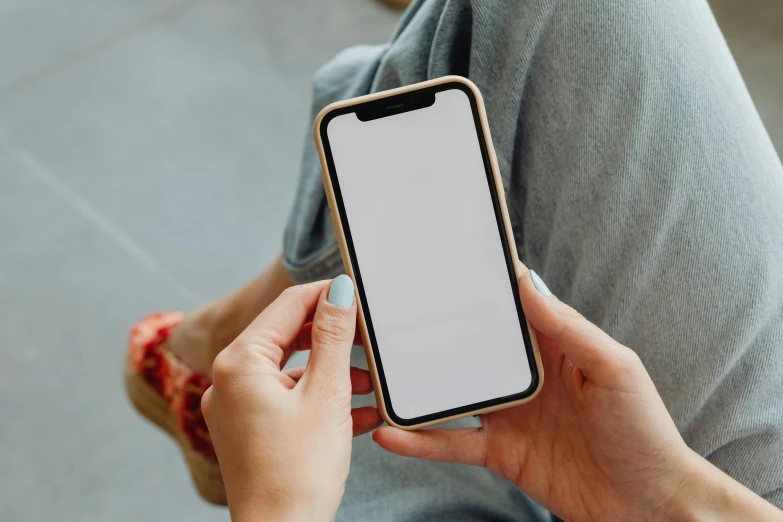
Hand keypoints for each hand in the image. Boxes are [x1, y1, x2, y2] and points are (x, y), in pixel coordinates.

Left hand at [202, 276, 381, 521]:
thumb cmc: (299, 471)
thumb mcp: (326, 393)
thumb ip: (333, 336)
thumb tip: (339, 290)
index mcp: (239, 363)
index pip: (287, 306)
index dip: (325, 294)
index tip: (357, 290)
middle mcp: (229, 381)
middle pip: (288, 337)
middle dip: (332, 338)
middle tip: (368, 338)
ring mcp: (237, 408)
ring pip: (291, 371)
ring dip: (332, 373)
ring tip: (368, 384)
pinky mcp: (250, 431)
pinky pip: (288, 400)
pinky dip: (320, 399)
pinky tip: (356, 412)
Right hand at [373, 267, 700, 520]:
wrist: (651, 505)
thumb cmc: (645, 430)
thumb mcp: (614, 368)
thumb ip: (568, 327)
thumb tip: (528, 282)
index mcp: (552, 345)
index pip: (506, 307)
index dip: (475, 286)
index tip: (436, 265)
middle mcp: (523, 376)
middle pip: (466, 347)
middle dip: (428, 332)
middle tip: (385, 317)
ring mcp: (507, 414)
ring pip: (449, 394)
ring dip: (413, 387)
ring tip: (372, 373)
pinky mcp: (500, 452)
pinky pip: (451, 443)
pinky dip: (420, 441)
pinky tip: (391, 434)